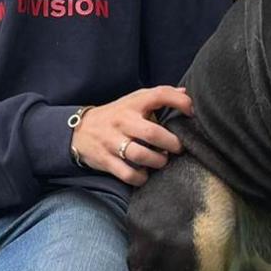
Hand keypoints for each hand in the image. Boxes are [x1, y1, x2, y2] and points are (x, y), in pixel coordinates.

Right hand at [72, 86, 193, 184]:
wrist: (80, 130)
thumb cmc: (115, 116)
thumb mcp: (133, 101)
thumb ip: (159, 97)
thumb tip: (186, 93)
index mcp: (132, 104)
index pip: (159, 95)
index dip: (180, 102)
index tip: (191, 112)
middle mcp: (123, 121)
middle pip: (152, 133)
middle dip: (172, 144)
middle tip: (178, 148)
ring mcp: (113, 142)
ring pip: (141, 156)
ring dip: (158, 161)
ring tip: (162, 160)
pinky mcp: (106, 160)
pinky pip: (128, 174)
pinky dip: (141, 177)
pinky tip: (145, 173)